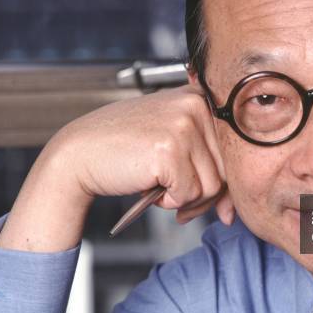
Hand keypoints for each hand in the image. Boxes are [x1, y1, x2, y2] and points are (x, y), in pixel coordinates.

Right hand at [0, 85, 234, 252]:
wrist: (78, 154)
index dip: (223, 180)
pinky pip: (189, 193)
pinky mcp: (170, 149)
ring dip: (186, 199)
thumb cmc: (125, 152)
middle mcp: (195, 105)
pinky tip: (150, 188)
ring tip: (160, 189)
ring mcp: (183, 125)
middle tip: (176, 199)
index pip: (232, 148)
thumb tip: (234, 213)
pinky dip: (170, 201)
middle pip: (226, 169)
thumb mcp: (173, 149)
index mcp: (199, 98)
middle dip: (204, 195)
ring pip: (211, 185)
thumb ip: (207, 170)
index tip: (209, 198)